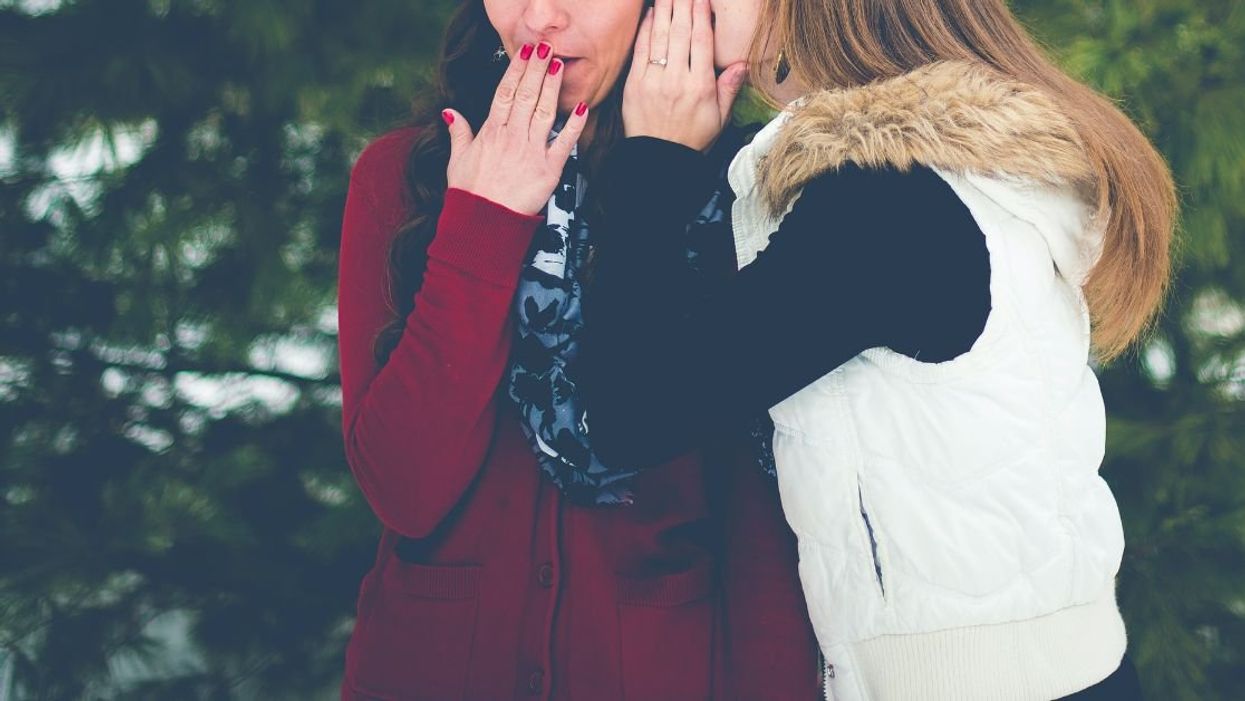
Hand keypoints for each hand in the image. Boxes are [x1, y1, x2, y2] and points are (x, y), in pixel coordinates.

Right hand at [442, 42, 588, 215]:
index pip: (505, 93)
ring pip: (543, 112)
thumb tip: (450, 112)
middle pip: (525, 95)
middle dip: (536, 69)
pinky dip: (574, 125)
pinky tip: (581, 107)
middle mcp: (511, 137)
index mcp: (491, 132)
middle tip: (545, 48)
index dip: (516, 70)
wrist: (483, 223)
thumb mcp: (456, 161)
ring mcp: (530, 152)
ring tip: (559, 65)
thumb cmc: (470, 194)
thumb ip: (458, 133)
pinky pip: (564, 143)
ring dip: (552, 87)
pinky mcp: (548, 170)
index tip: (524, 53)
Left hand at [623, 0, 746, 151]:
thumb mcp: (719, 118)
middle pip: (681, 32)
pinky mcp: (634, 84)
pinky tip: (652, 13)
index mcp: (700, 87)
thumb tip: (742, 64)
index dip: (701, 15)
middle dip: (683, 4)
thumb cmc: (691, 139)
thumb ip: (729, 89)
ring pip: (661, 36)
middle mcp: (677, 80)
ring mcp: (654, 80)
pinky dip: (646, 29)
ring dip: (665, 9)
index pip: (701, 41)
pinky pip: (641, 50)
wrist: (659, 160)